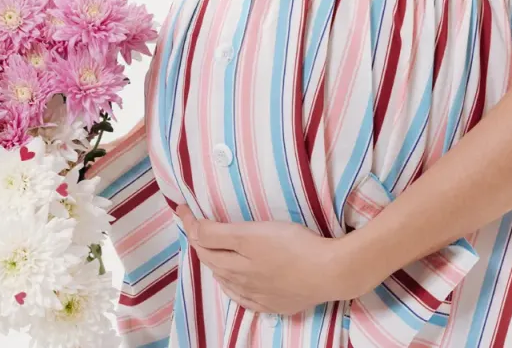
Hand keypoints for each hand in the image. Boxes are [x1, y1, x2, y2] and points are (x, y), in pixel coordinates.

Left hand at [175, 205, 359, 314]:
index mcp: (234, 262)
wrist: (331, 272)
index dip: (190, 223)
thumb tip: (192, 231)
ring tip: (211, 253)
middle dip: (200, 244)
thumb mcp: (252, 233)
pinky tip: (234, 286)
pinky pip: (246, 299)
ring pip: (227, 281)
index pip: (202, 241)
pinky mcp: (277, 303)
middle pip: (212, 262)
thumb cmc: (294, 246)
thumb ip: (219, 233)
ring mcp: (259, 295)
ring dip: (215, 266)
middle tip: (195, 227)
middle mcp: (241, 281)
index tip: (181, 208)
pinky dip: (234, 289)